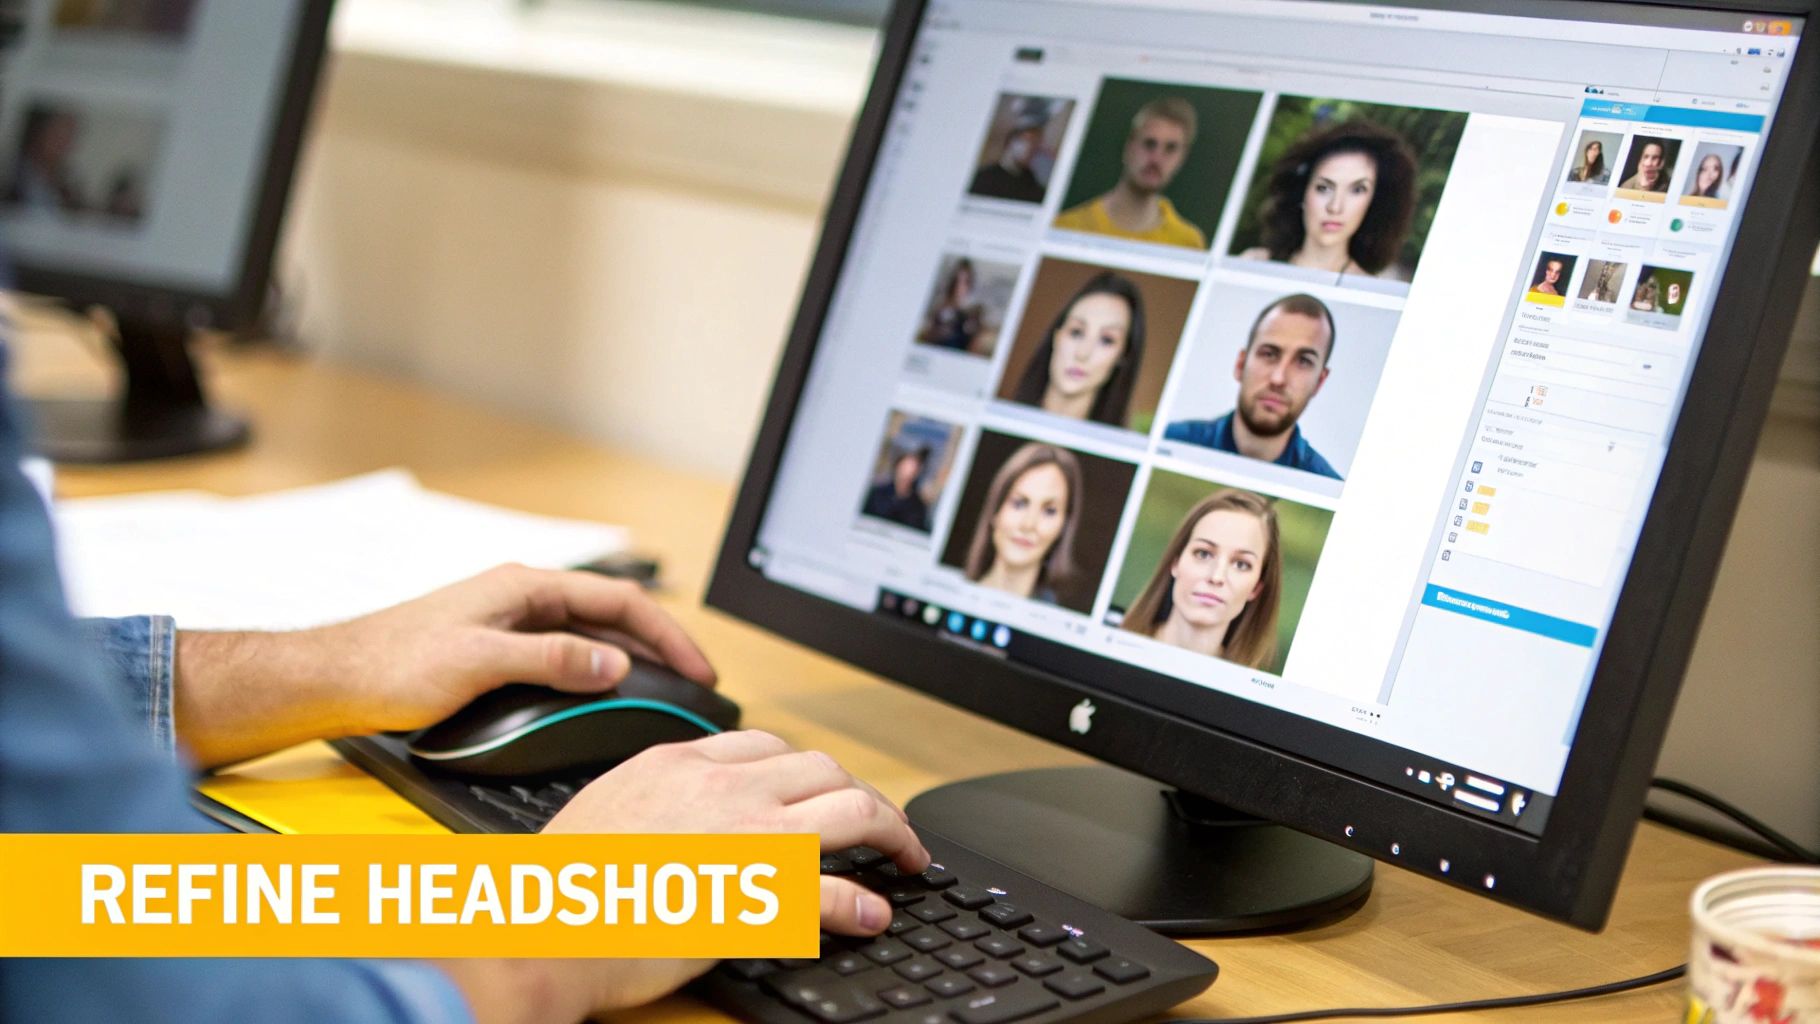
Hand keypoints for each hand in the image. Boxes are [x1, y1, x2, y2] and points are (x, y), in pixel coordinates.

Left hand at [173, 564, 714, 767]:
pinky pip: (564, 649)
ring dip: (630, 655)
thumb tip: (613, 662)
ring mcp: (508, 618)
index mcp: (523, 585)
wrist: (333, 678)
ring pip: (590, 631)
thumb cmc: (392, 663)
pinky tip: (602, 689)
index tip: (697, 666)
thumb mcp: (482, 662)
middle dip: (660, 642)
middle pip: (610, 611)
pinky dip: (596, 667)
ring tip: (663, 684)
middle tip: (695, 678)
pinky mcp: (494, 645)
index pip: (619, 600)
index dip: (667, 633)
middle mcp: (520, 595)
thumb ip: (553, 659)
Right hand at [439, 731, 929, 1022]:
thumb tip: (696, 819)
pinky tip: (875, 913)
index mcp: (678, 762)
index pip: (770, 746)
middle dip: (862, 793)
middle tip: (882, 824)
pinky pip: (832, 890)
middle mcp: (720, 786)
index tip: (827, 790)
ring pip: (849, 809)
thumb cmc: (562, 886)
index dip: (812, 770)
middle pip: (823, 768)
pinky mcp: (758, 894)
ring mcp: (745, 836)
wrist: (541, 929)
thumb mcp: (610, 811)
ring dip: (890, 831)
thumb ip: (661, 798)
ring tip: (906, 855)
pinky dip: (862, 903)